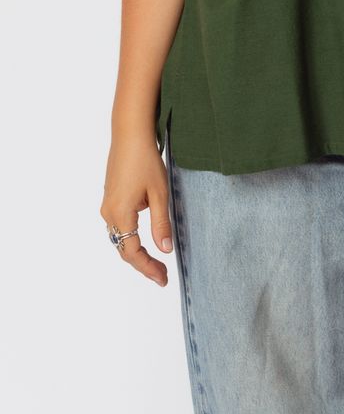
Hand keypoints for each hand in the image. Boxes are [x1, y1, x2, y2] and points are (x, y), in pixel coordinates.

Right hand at [100, 134, 173, 286]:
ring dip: (136, 251)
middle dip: (143, 264)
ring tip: (156, 262)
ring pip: (120, 238)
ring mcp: (107, 205)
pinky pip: (119, 225)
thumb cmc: (146, 160)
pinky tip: (145, 238)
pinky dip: (131, 237)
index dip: (148, 268)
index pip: (132, 252)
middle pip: (123, 248)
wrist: (130, 135)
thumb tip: (165, 249)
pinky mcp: (110, 197)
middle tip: (162, 275)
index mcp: (120, 214)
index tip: (163, 278)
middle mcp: (109, 213)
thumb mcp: (159, 193)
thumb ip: (161, 223)